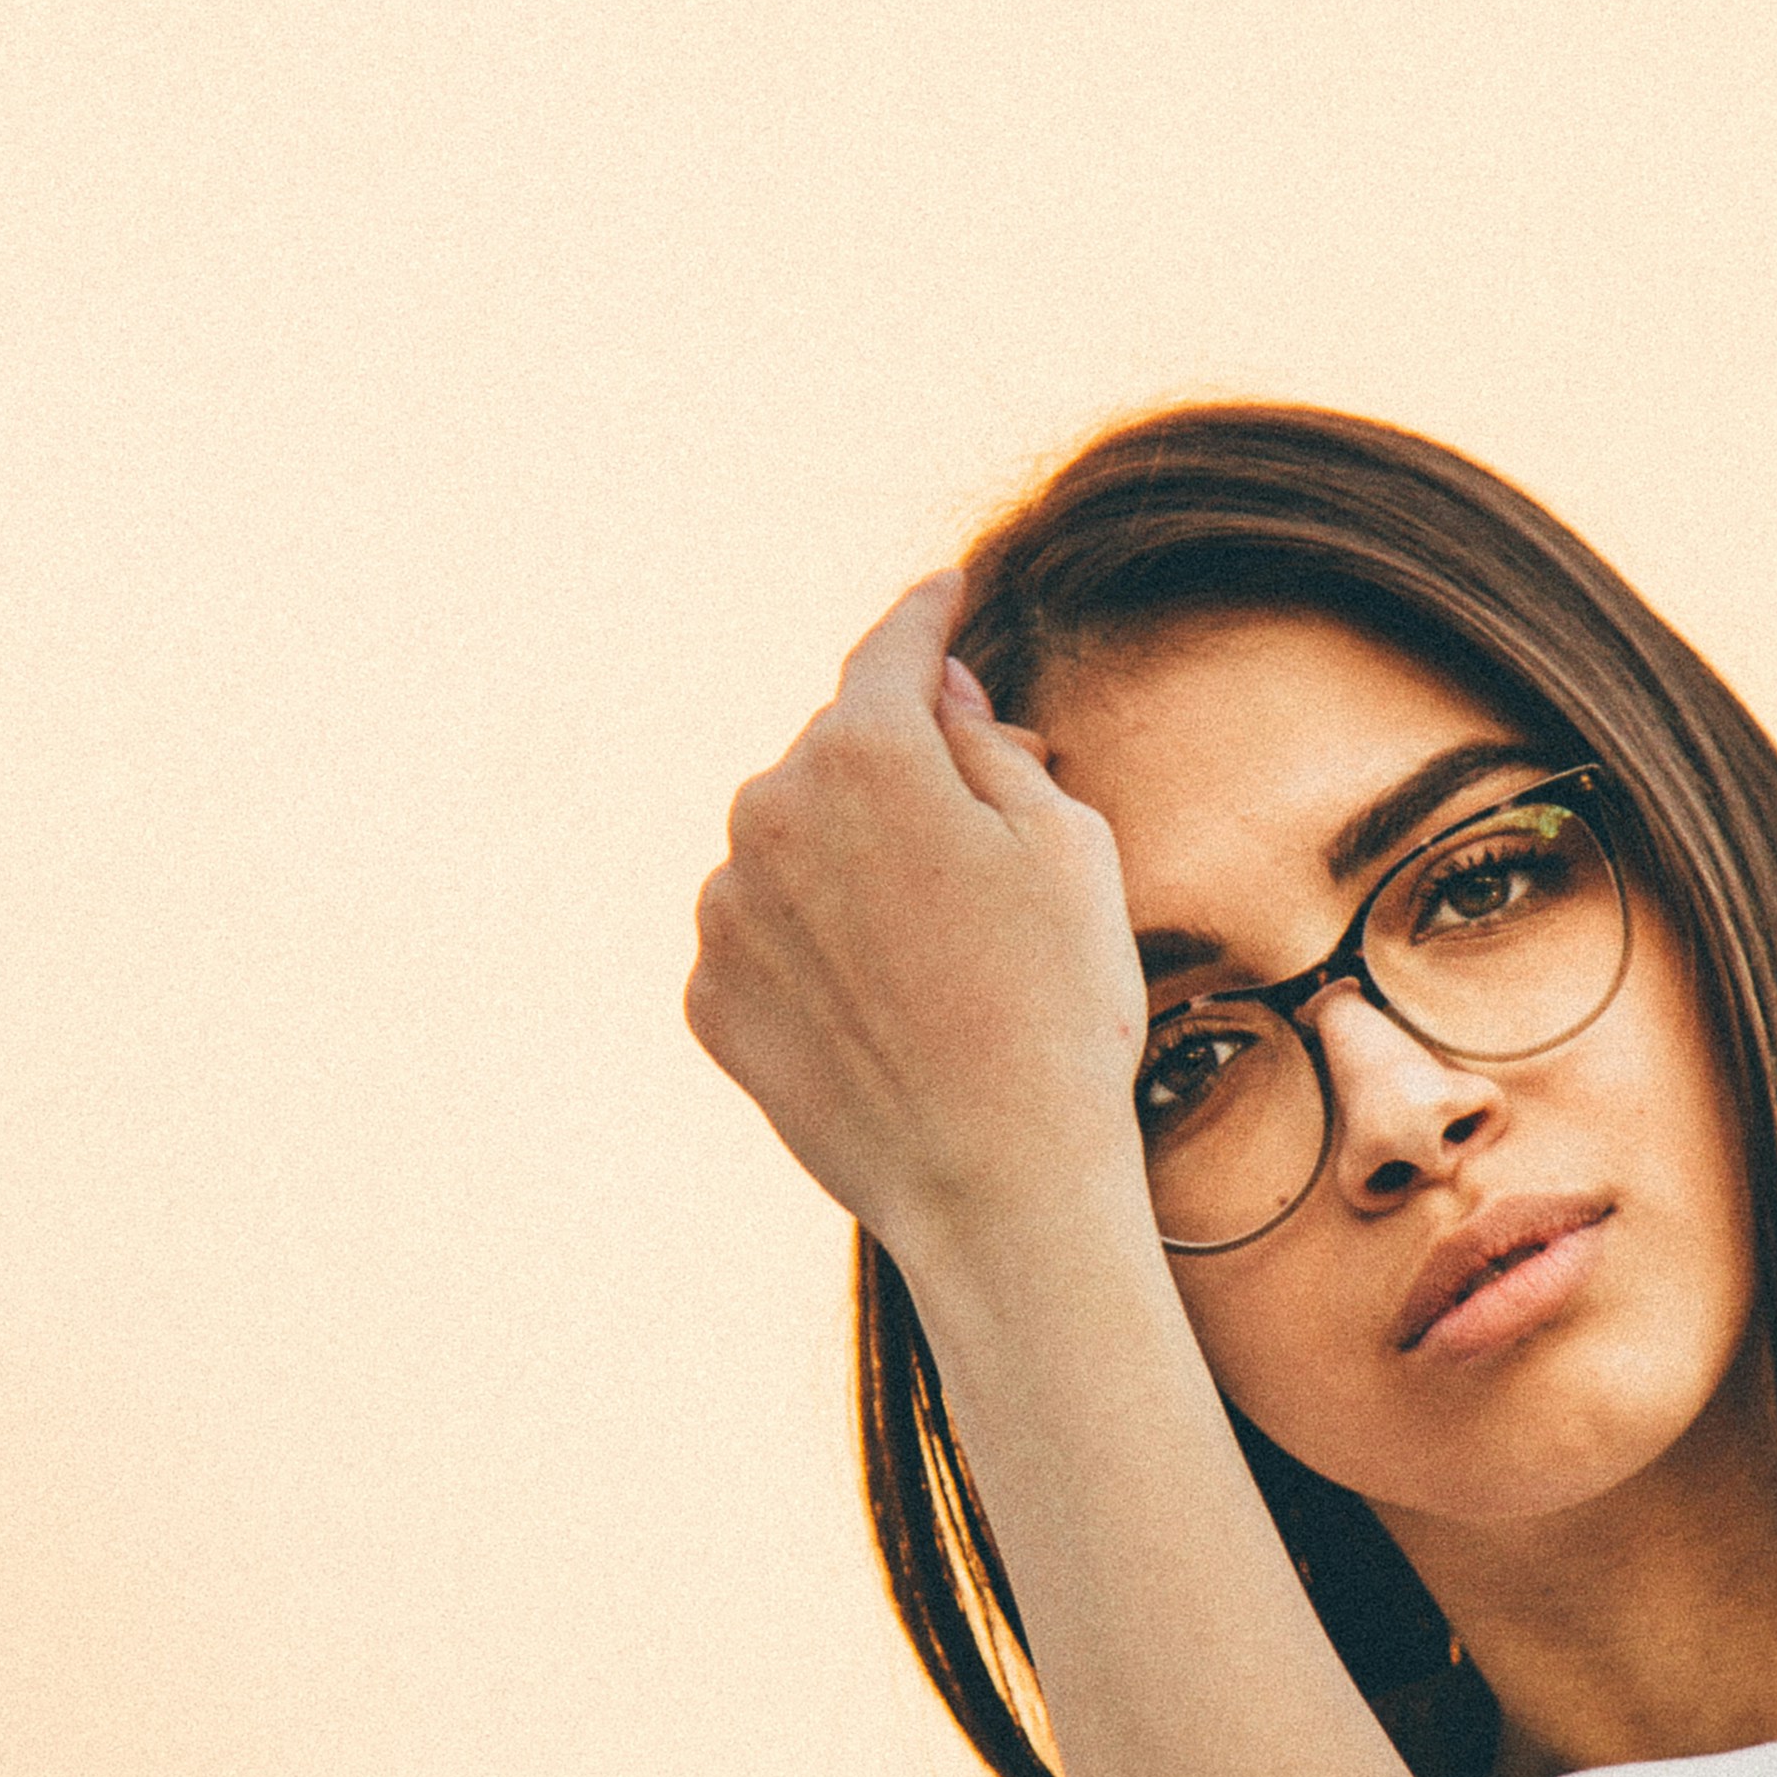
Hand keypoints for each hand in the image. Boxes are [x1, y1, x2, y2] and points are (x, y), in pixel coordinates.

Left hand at [686, 572, 1150, 1265]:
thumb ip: (988, 744)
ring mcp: (725, 910)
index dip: (926, 612)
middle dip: (901, 769)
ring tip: (935, 950)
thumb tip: (935, 695)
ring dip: (846, 862)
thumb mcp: (1069, 846)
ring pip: (788, 843)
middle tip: (983, 837)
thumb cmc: (1059, 1010)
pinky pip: (760, 934)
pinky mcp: (708, 998)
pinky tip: (883, 1002)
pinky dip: (810, 945)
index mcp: (864, 754)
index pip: (892, 651)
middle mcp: (767, 812)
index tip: (944, 588)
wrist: (998, 1187)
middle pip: (836, 753)